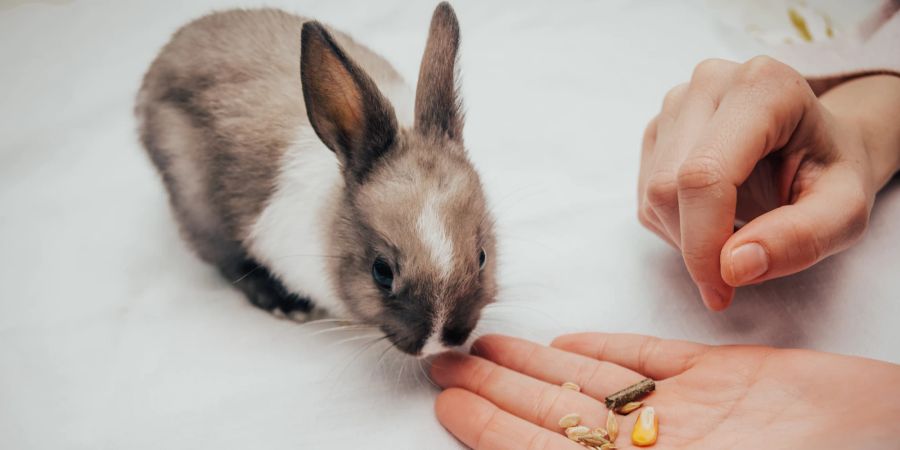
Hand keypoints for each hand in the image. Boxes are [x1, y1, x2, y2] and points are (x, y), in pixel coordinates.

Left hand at [430, 333, 899, 448]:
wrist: (889, 437)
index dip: (491, 428)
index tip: (447, 404)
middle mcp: (656, 449)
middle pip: (556, 417)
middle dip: (496, 389)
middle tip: (445, 364)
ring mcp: (691, 415)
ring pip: (593, 387)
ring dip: (537, 366)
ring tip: (486, 346)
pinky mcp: (728, 379)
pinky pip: (655, 363)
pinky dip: (612, 352)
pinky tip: (573, 344)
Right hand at [638, 57, 899, 309]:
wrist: (819, 147)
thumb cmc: (833, 174)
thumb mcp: (845, 212)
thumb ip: (801, 239)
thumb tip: (733, 267)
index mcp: (763, 87)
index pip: (705, 175)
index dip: (704, 242)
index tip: (721, 290)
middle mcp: (710, 83)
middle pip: (669, 187)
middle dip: (697, 244)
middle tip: (738, 267)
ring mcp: (676, 102)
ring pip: (652, 194)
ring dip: (687, 236)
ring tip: (737, 229)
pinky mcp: (657, 129)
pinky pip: (645, 196)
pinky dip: (675, 225)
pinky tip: (714, 216)